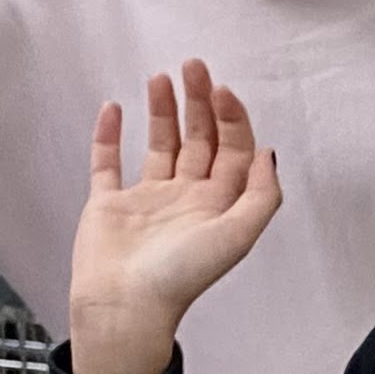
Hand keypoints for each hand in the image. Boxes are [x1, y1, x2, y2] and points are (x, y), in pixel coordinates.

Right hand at [66, 62, 282, 373]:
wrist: (124, 307)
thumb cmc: (180, 278)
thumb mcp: (237, 236)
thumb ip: (260, 196)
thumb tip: (266, 153)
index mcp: (217, 206)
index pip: (231, 150)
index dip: (231, 118)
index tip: (221, 90)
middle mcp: (185, 199)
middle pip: (199, 140)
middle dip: (199, 102)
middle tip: (193, 66)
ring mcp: (146, 201)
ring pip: (159, 145)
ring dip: (162, 111)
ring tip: (162, 77)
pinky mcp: (109, 205)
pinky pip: (107, 163)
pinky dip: (109, 135)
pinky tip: (113, 107)